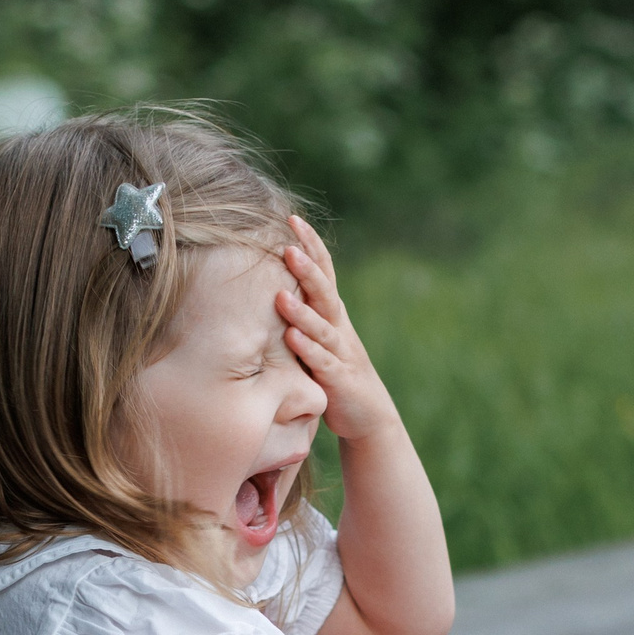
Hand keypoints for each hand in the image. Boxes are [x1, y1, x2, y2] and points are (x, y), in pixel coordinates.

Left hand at [276, 216, 396, 440]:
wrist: (368, 415)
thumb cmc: (334, 372)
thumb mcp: (318, 336)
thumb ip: (301, 311)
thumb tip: (264, 281)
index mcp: (333, 313)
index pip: (325, 271)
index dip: (311, 245)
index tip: (292, 218)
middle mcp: (339, 327)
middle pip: (325, 292)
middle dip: (307, 269)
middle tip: (288, 246)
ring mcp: (341, 353)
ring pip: (323, 327)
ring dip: (302, 311)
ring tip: (280, 296)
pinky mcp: (339, 380)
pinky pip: (323, 363)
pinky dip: (308, 350)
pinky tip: (292, 339)